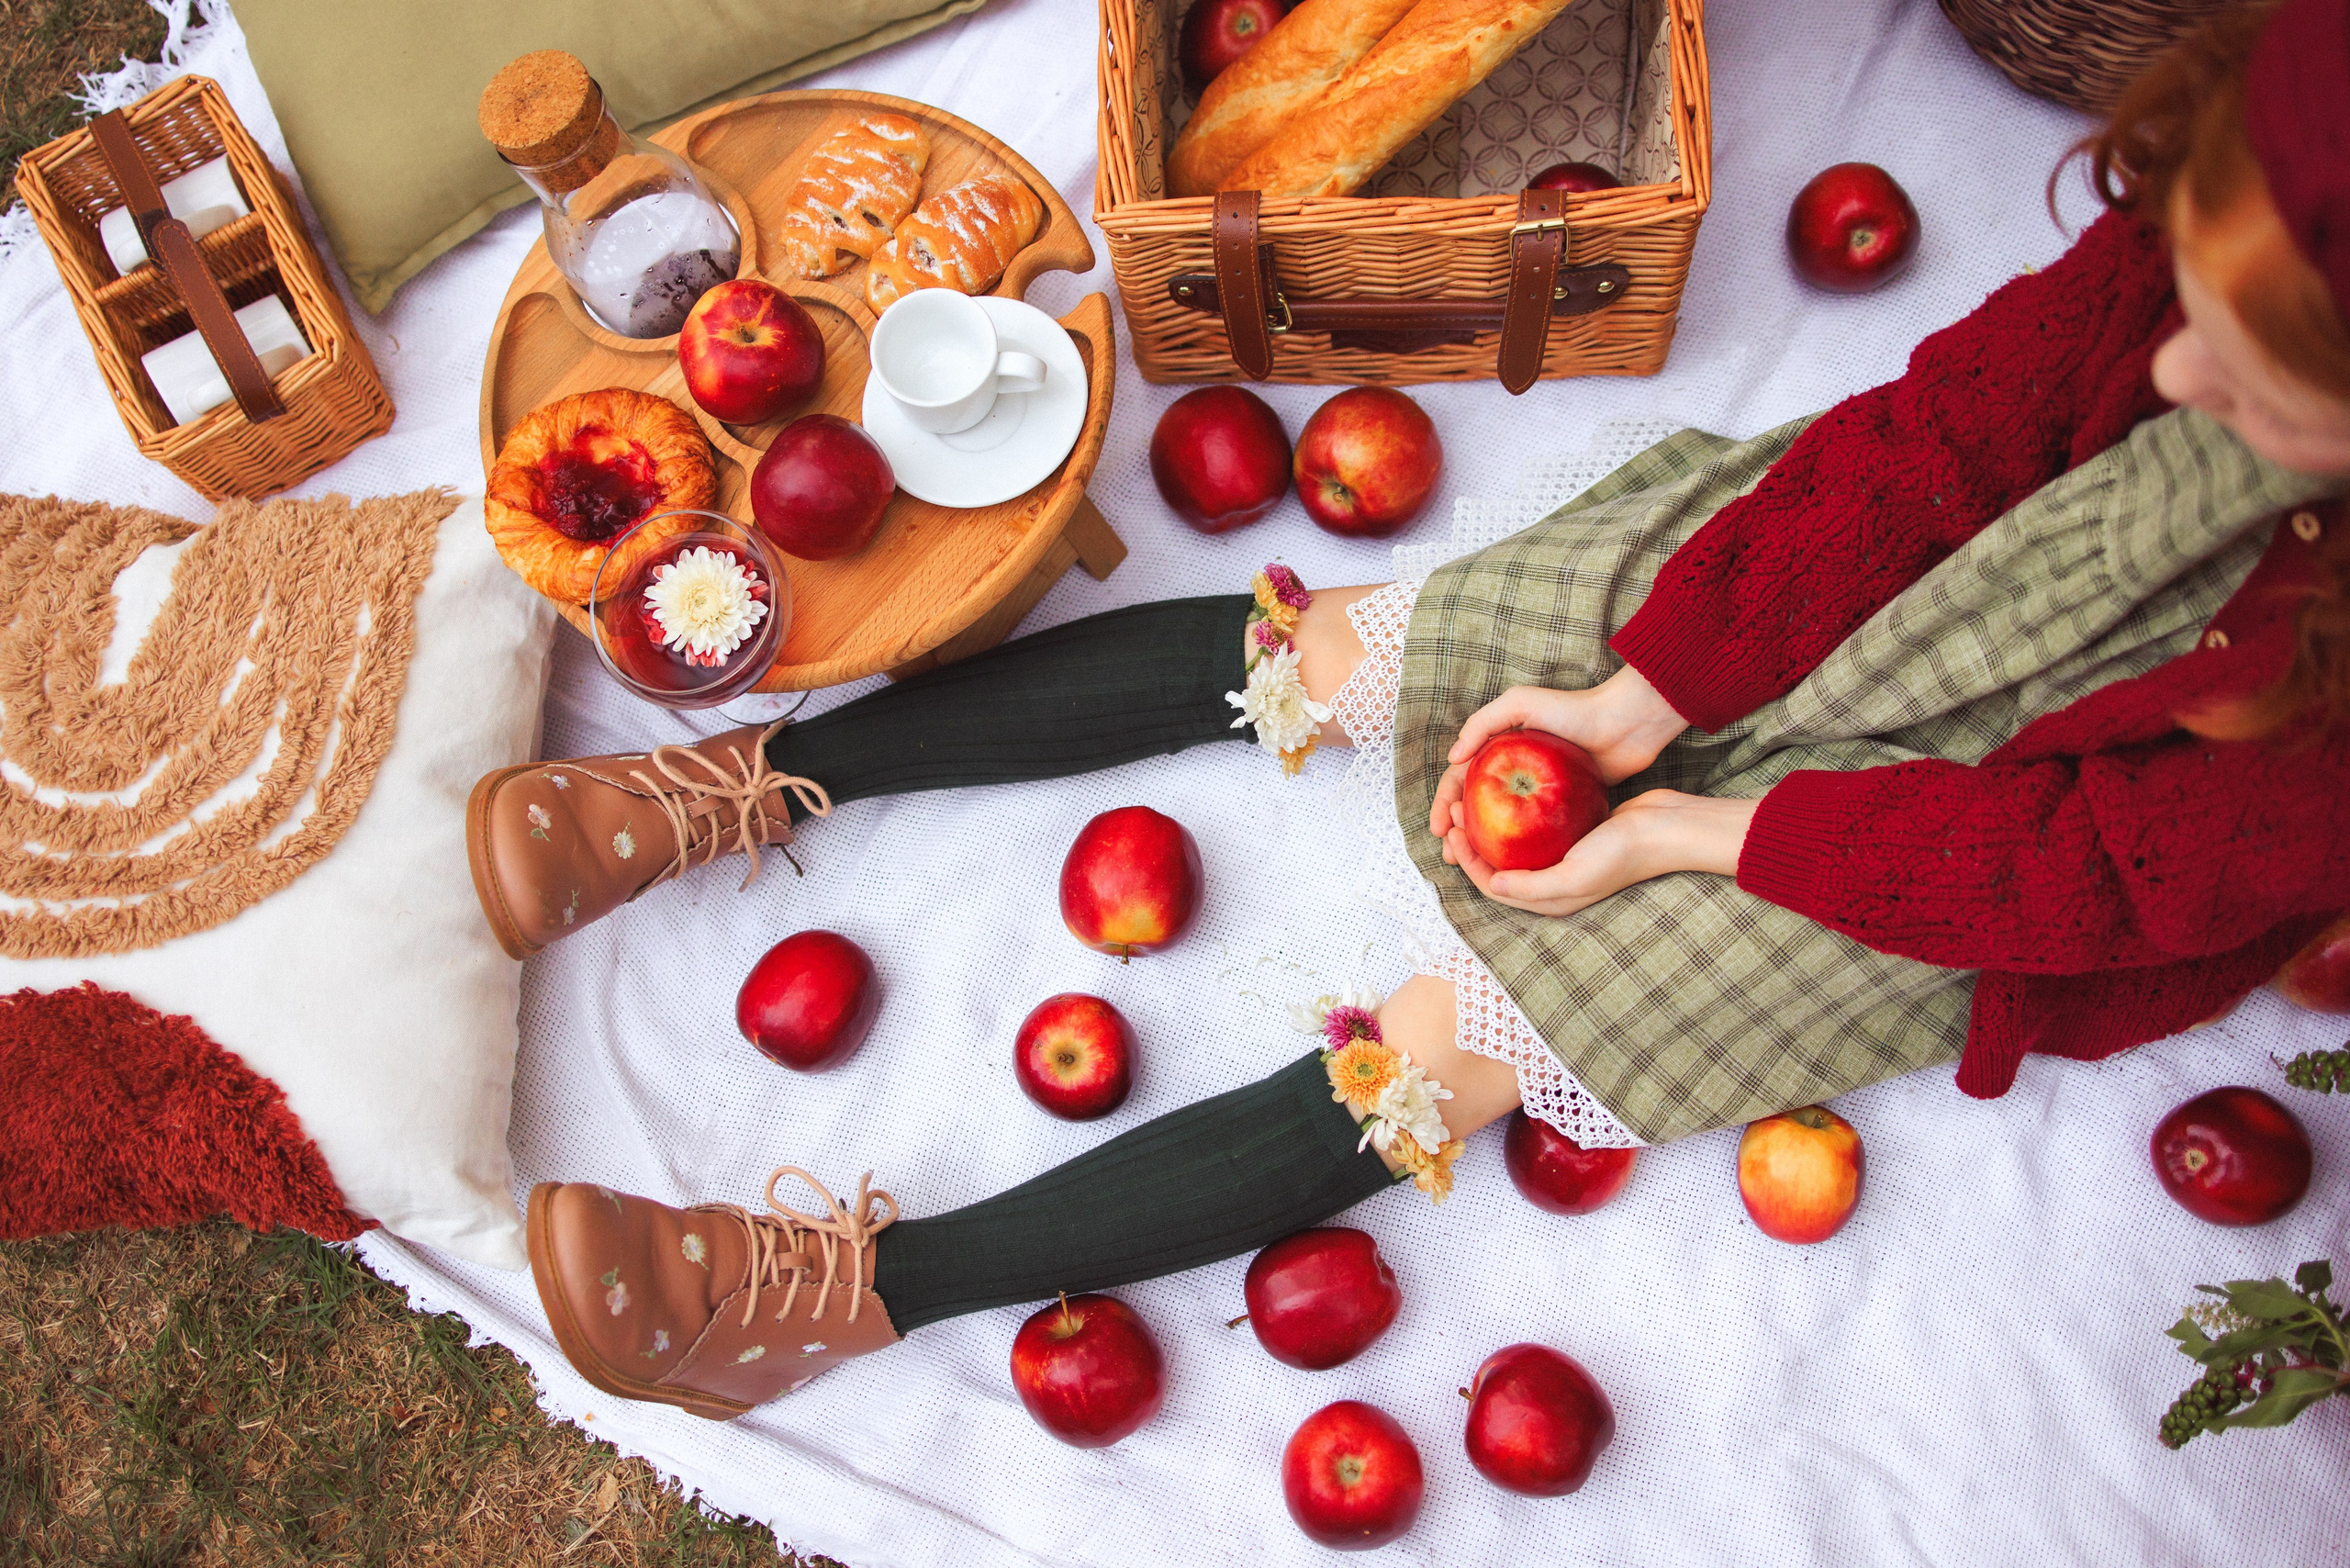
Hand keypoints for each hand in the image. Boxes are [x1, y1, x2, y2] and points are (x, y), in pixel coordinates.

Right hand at [1425, 666, 1686, 841]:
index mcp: (1498, 746)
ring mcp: (1536, 788)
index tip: (1440, 830)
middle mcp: (1513, 768)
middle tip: (1451, 855)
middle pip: (1474, 804)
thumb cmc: (1575, 709)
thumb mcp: (1521, 703)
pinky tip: (1511, 863)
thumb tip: (1453, 757)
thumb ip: (1482, 723)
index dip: (1444, 803)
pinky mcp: (1560, 803)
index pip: (1460, 777)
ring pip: (1500, 820)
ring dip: (1483, 843)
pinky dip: (1516, 845)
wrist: (1626, 725)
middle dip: (1458, 830)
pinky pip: (1531, 827)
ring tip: (1474, 865)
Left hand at [1440, 790, 1758, 918]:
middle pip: (1499, 867)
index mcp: (1549, 900)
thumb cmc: (1623, 853)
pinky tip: (1508, 793)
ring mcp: (1563, 860)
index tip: (1455, 831)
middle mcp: (1552, 884)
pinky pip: (1535, 829)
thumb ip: (1533, 886)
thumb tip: (1494, 884)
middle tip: (1456, 812)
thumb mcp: (1575, 875)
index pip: (1493, 886)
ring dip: (1492, 828)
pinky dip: (1517, 816)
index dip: (1468, 861)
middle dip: (1473, 844)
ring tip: (1474, 801)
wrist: (1666, 827)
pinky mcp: (1573, 837)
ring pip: (1515, 848)